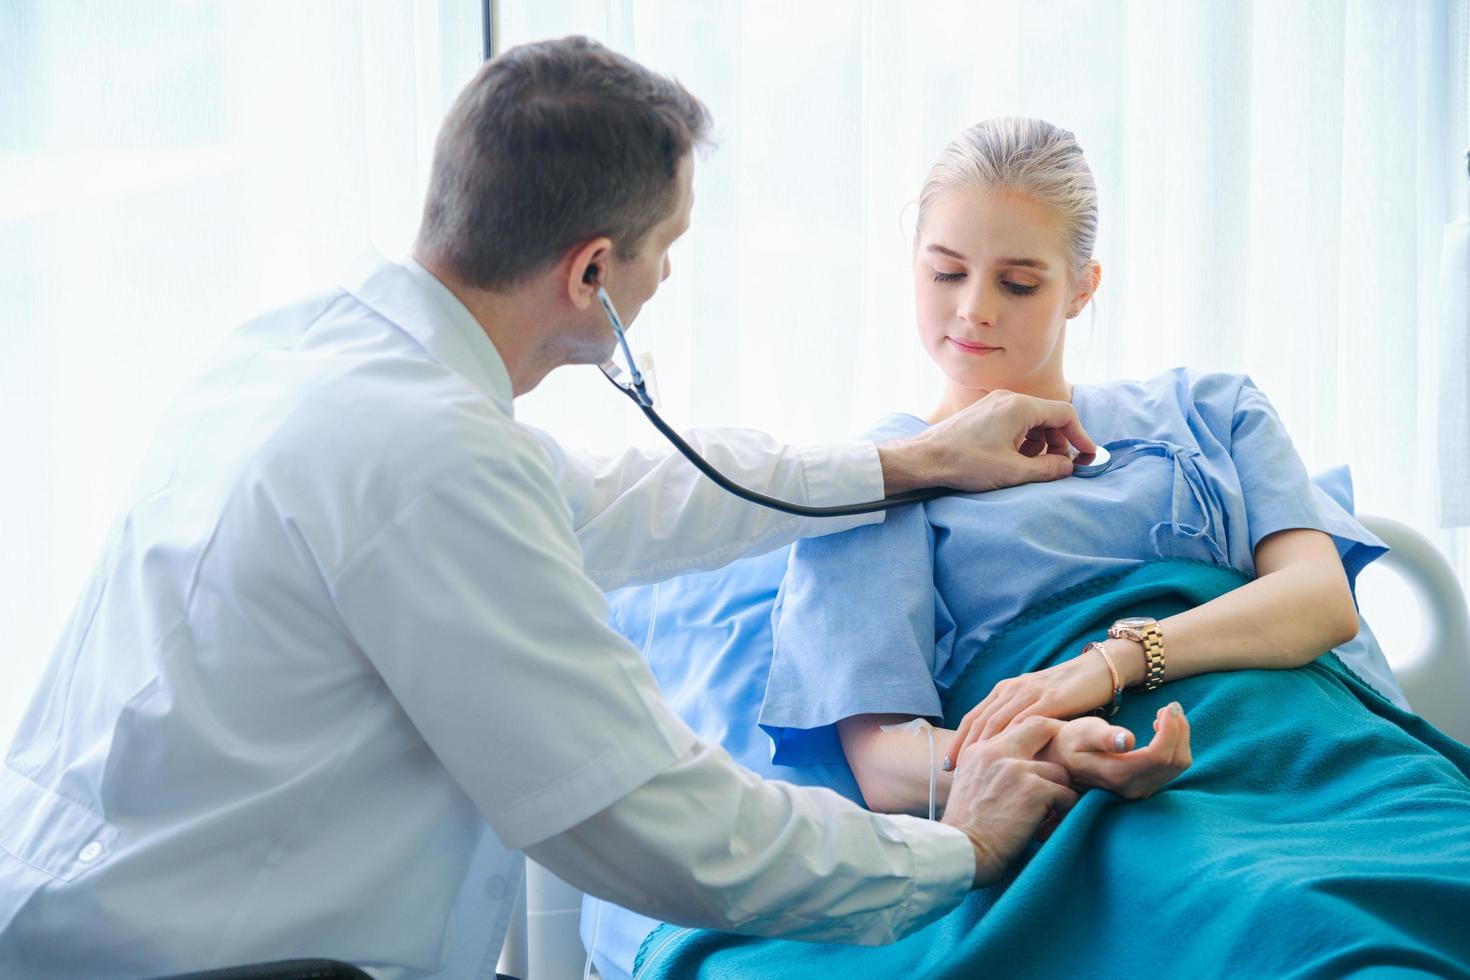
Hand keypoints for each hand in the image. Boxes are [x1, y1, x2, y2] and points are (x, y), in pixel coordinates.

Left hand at [880, 390, 1096, 494]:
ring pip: (1031, 420)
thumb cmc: (965, 463)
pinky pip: (1014, 421)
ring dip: (1038, 443)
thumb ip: (1048, 468)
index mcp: (1019, 406)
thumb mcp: (1013, 471)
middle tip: (1055, 467)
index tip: (1087, 456)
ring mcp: (994, 403)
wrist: (925, 459)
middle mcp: (1008, 398)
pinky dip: (1021, 439)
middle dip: (1058, 442)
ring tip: (1027, 465)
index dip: (1080, 436)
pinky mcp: (984, 413)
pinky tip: (1011, 458)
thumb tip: (1068, 466)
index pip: (1064, 413)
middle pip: (1048, 416)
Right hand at [940, 717, 1079, 886]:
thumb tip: (1013, 765)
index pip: (1016, 724)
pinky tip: (1048, 824)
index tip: (1049, 747)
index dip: (1038, 733)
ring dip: (1059, 792)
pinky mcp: (1034, 791)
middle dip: (1060, 743)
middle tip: (1069, 762)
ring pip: (1059, 770)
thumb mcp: (968, 785)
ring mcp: (1016, 769)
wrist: (960, 851)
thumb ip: (988, 767)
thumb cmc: (965, 828)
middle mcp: (996, 752)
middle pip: (1041, 726)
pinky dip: (1063, 811)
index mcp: (979, 749)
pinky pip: (1067, 795)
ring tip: (1049, 811)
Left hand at [946, 651, 1114, 766]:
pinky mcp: (1051, 699)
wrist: (1097, 671)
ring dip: (983, 747)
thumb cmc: (1066, 693)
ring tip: (974, 770)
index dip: (958, 741)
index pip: (973, 718)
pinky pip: (1027, 721)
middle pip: (980, 722)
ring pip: (998, 722)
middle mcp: (1012, 689)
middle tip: (952, 773)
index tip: (946, 764)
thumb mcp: (1035, 704)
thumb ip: (1018, 721)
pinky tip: (1007, 759)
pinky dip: (1013, 741)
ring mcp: (1030, 693)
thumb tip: (1001, 752)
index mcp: (1004, 691)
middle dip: (964, 748)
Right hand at [1039, 704, 1191, 799]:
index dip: (1172, 730)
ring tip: (1164, 716)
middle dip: (1180, 731)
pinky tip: (1159, 730)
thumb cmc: (1069, 741)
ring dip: (1179, 737)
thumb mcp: (1082, 732)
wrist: (1059, 760)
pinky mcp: (1144, 786)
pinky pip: (1171, 767)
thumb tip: (1128, 741)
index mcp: (1118, 773)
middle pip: (1176, 761)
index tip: (1168, 707)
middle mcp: (1133, 788)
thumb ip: (1104, 737)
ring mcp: (1140, 790)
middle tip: (1170, 706)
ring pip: (1178, 765)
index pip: (1160, 756)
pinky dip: (1174, 746)